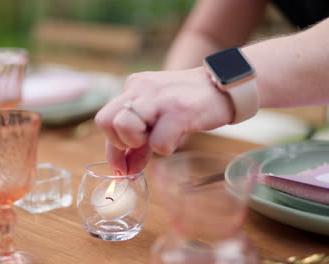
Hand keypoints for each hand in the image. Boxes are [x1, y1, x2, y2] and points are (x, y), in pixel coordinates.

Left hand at [95, 67, 233, 173]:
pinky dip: (165, 148)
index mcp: (133, 88)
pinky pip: (158, 142)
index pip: (104, 120)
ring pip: (124, 126)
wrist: (224, 87)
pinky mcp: (178, 111)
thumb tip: (125, 170)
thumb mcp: (158, 117)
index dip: (111, 148)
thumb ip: (140, 141)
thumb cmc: (189, 105)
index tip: (122, 165)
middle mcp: (140, 88)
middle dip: (120, 143)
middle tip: (141, 146)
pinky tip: (177, 139)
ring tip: (158, 139)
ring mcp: (158, 98)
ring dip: (138, 143)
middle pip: (105, 121)